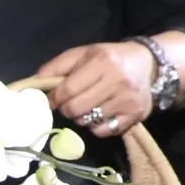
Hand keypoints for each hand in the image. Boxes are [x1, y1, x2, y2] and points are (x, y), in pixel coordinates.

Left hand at [37, 41, 155, 135]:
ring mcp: (127, 100)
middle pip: (76, 109)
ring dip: (81, 118)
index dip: (54, 98)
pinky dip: (96, 127)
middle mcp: (117, 81)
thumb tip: (34, 82)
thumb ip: (58, 66)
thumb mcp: (85, 53)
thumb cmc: (110, 59)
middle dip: (66, 109)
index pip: (67, 90)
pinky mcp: (134, 116)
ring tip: (87, 106)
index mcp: (102, 62)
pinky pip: (103, 131)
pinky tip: (100, 115)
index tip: (53, 99)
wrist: (151, 65)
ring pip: (88, 122)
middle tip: (70, 104)